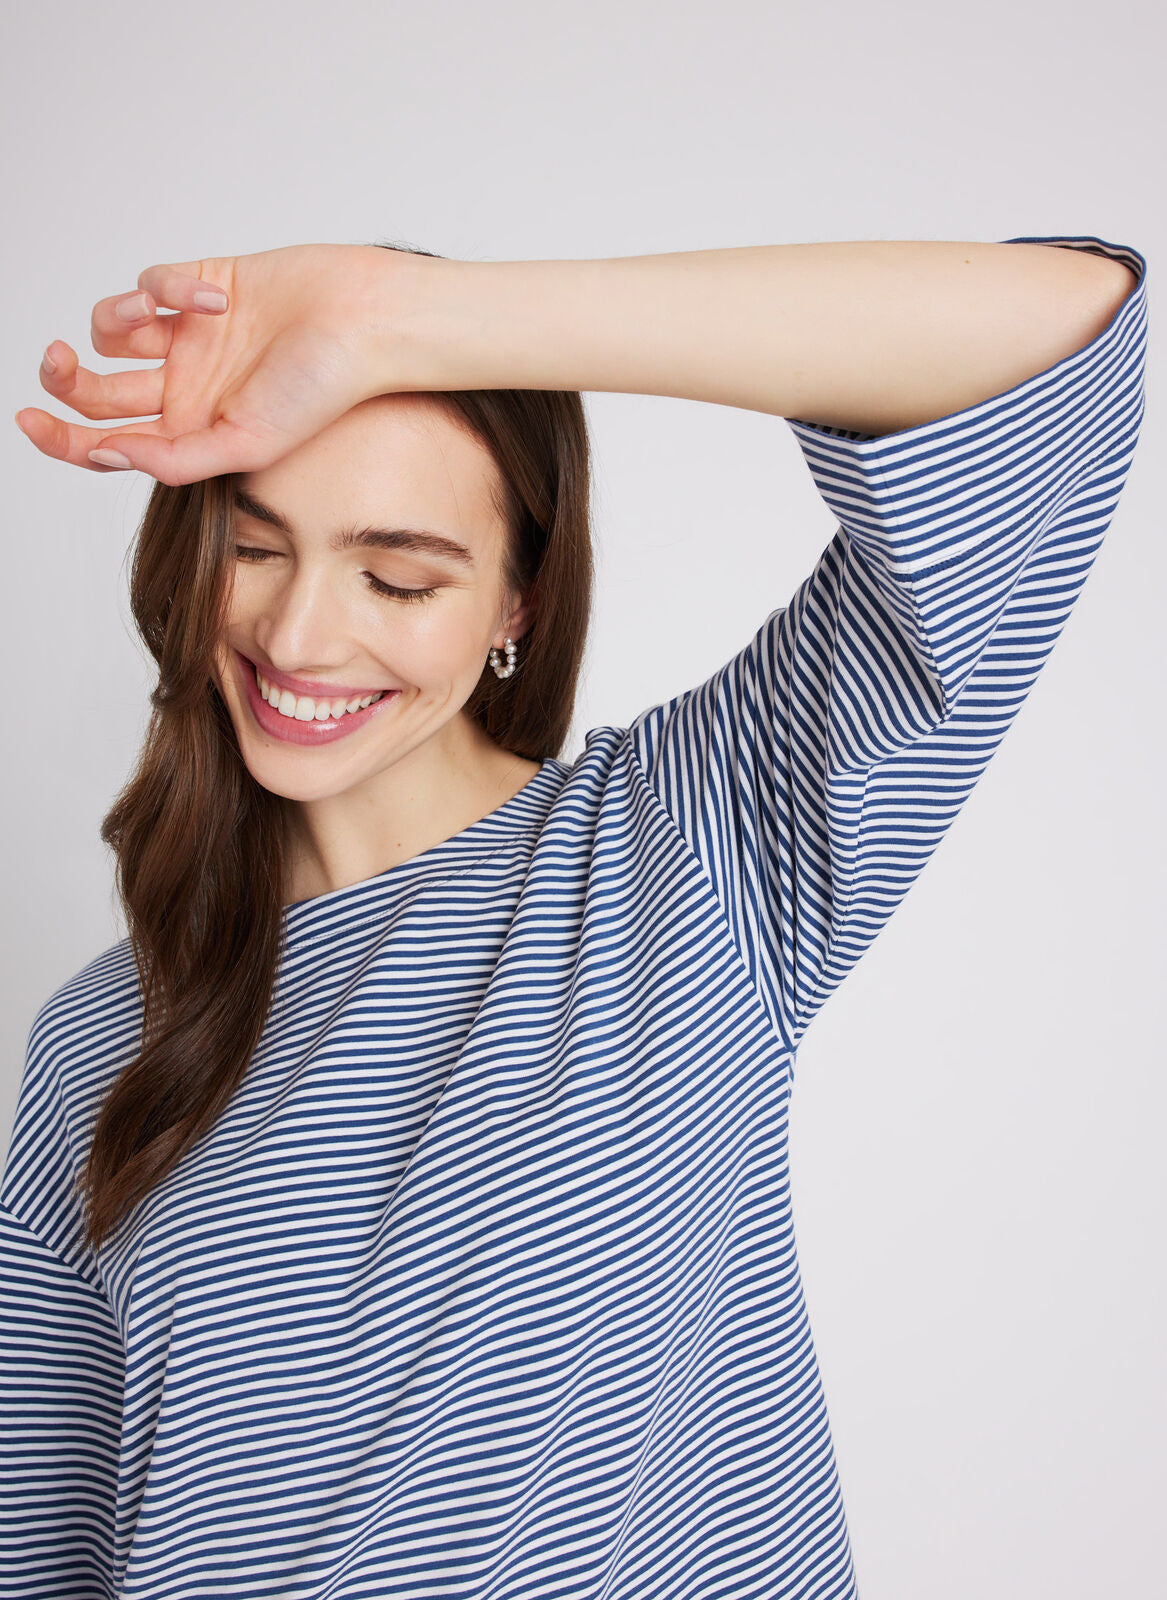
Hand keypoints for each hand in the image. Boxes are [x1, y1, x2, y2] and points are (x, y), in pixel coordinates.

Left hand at [14, 244, 396, 485]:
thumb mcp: (245, 445)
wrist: (363, 322)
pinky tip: (215, 297)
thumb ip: (175, 459)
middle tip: (54, 363)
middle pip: (96, 389)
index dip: (63, 438)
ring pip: (111, 331)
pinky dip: (170, 287)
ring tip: (150, 316)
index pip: (110, 442)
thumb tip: (104, 452)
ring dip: (115, 320)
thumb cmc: (322, 392)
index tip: (30, 420)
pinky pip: (153, 283)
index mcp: (192, 431)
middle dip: (64, 378)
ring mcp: (189, 336)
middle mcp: (184, 386)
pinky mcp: (198, 283)